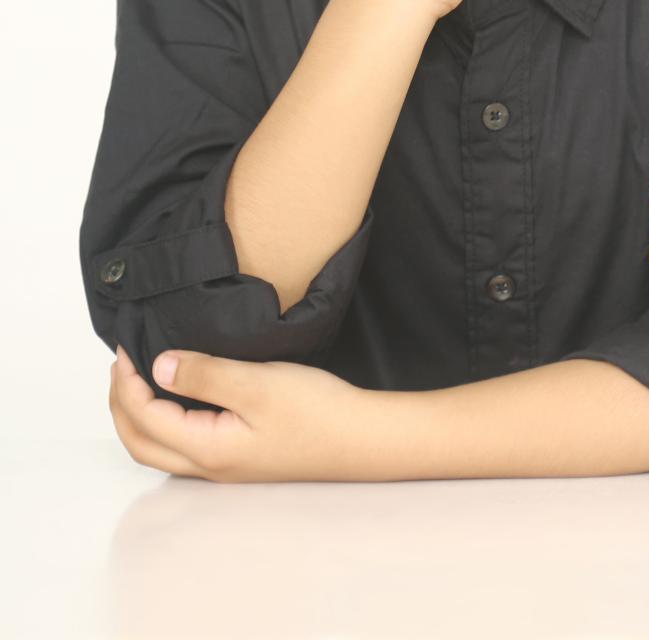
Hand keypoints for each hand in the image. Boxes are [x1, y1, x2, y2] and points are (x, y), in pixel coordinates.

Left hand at [109, 343, 366, 482]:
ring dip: (139, 415)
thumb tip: (159, 366)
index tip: (124, 348)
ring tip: (141, 377)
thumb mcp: (256, 384)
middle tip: (121, 365)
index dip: (126, 384)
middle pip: (141, 443)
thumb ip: (205, 375)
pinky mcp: (239, 458)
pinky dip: (164, 420)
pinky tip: (179, 394)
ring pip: (160, 448)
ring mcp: (224, 466)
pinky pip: (183, 444)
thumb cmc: (315, 411)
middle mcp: (209, 466)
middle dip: (121, 404)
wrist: (360, 439)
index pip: (145, 419)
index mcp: (207, 449)